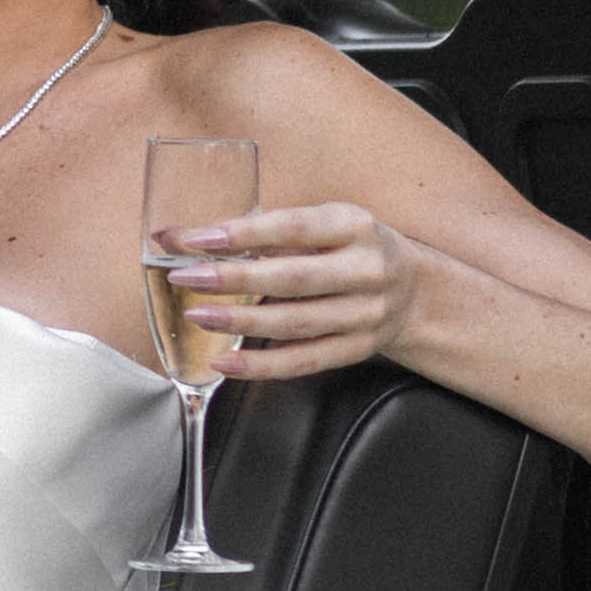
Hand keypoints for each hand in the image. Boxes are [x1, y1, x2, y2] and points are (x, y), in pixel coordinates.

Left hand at [153, 199, 426, 380]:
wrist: (413, 291)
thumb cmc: (350, 249)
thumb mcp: (323, 226)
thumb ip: (261, 232)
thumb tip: (177, 238)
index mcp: (354, 226)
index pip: (294, 227)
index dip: (245, 233)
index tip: (198, 238)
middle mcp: (366, 269)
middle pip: (293, 278)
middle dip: (235, 278)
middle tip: (187, 277)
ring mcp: (365, 314)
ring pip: (296, 323)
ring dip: (242, 322)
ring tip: (198, 316)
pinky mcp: (357, 349)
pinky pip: (304, 362)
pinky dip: (261, 365)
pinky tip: (224, 363)